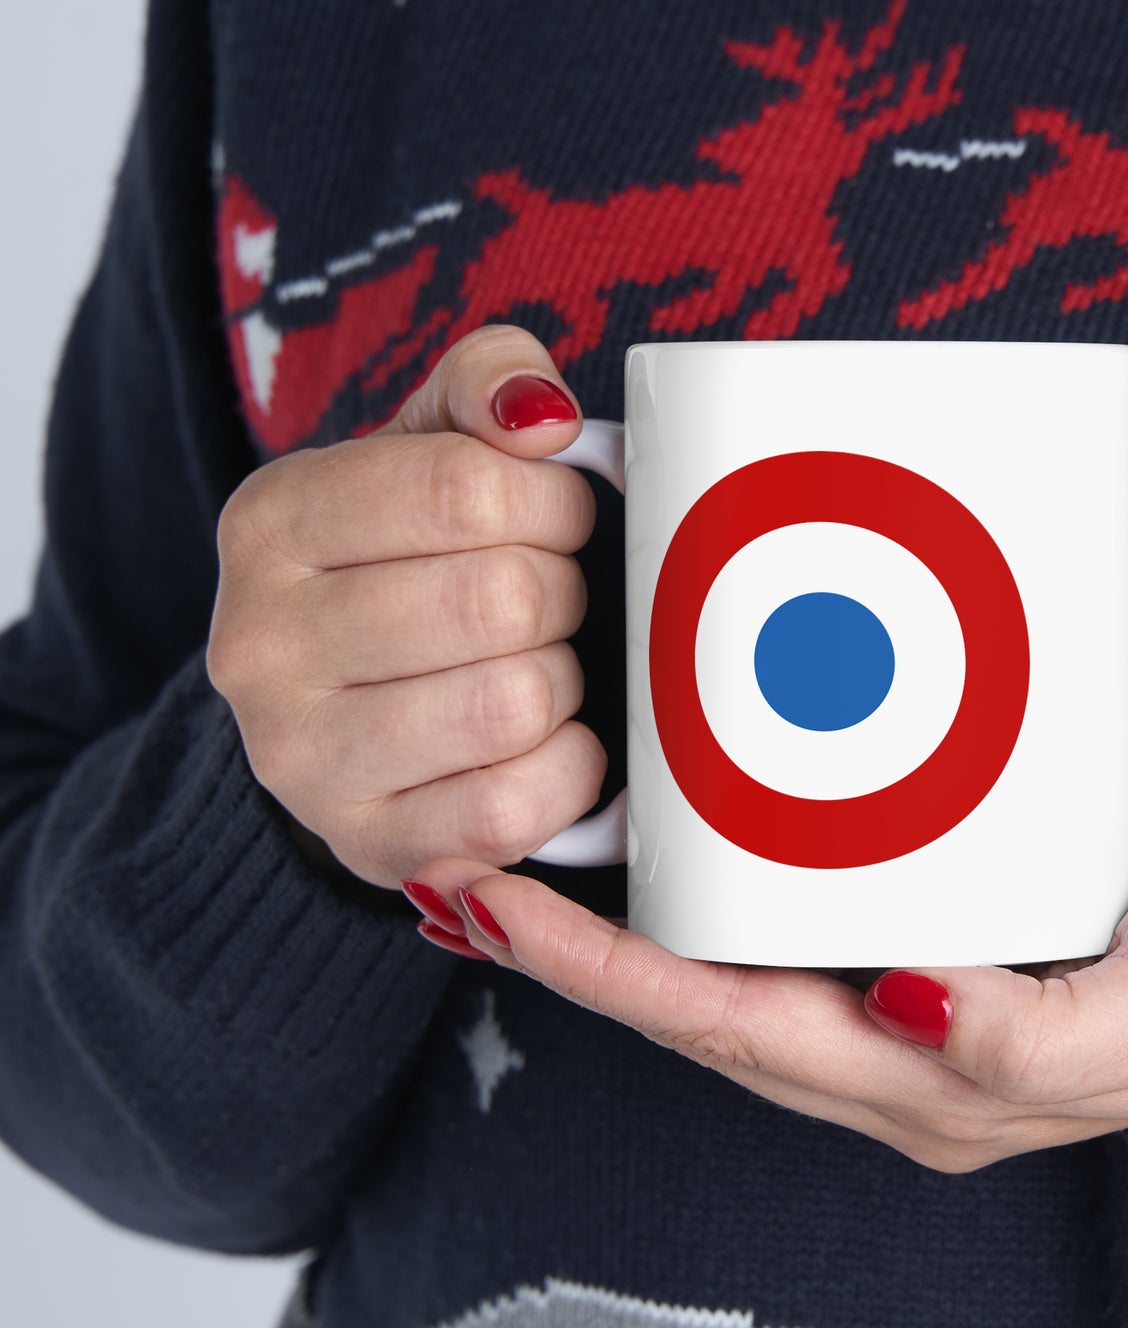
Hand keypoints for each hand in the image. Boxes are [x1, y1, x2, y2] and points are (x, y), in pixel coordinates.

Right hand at [207, 326, 603, 887]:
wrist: (342, 709)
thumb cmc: (407, 563)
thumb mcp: (428, 446)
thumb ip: (486, 384)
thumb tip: (542, 416)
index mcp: (272, 522)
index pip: (467, 488)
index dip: (553, 503)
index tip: (557, 519)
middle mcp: (261, 644)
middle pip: (501, 599)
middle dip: (560, 593)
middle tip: (548, 600)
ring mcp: (303, 760)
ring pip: (514, 703)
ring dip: (561, 681)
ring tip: (536, 667)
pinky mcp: (369, 845)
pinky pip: (514, 807)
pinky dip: (566, 770)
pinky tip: (546, 742)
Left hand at [406, 827, 1127, 1169]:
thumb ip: (1034, 1040)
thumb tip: (908, 1003)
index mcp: (933, 1084)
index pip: (728, 1030)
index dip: (603, 976)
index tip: (495, 906)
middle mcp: (896, 1051)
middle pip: (698, 1004)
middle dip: (573, 952)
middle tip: (467, 867)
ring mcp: (906, 999)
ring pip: (731, 968)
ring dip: (623, 925)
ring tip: (530, 851)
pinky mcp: (935, 933)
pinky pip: (789, 926)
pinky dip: (709, 893)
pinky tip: (672, 840)